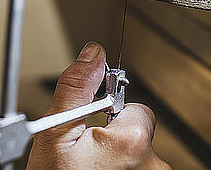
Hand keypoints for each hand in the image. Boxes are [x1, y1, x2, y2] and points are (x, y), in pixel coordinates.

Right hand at [26, 42, 170, 169]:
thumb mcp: (55, 134)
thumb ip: (76, 88)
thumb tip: (93, 53)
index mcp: (134, 141)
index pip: (136, 108)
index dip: (109, 117)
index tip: (92, 134)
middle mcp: (154, 166)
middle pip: (139, 133)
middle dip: (116, 139)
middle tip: (88, 157)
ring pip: (140, 157)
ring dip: (120, 161)